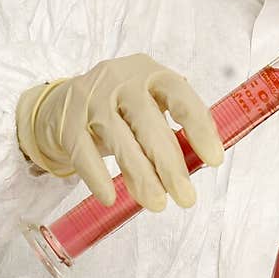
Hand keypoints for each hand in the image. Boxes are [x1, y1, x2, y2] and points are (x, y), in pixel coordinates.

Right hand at [16, 53, 224, 209]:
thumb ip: (176, 126)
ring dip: (141, 176)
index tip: (214, 160)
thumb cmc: (121, 108)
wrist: (63, 103)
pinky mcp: (68, 121)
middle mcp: (122, 80)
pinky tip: (111, 198)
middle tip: (186, 197)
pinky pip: (84, 153)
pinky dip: (98, 178)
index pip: (181, 98)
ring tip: (157, 203)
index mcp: (152, 74)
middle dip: (171, 166)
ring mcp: (92, 99)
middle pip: (150, 125)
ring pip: (120, 141)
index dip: (200, 129)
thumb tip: (202, 161)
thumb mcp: (151, 104)